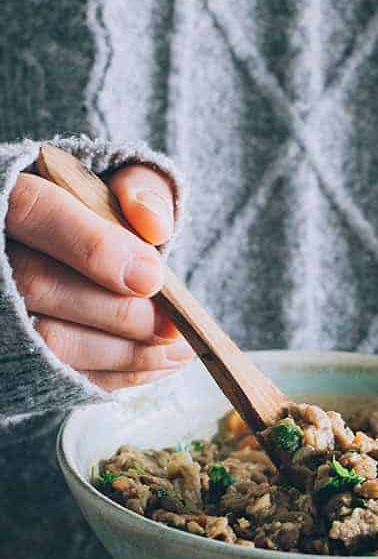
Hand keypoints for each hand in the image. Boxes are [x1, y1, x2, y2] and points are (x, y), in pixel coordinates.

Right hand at [7, 163, 193, 389]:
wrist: (68, 248)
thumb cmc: (95, 212)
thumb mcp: (119, 185)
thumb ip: (138, 189)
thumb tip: (155, 225)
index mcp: (4, 194)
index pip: (34, 210)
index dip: (94, 247)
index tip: (152, 276)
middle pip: (37, 286)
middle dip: (118, 313)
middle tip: (172, 325)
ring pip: (47, 340)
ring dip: (124, 352)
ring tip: (178, 349)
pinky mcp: (14, 352)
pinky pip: (59, 372)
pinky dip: (115, 373)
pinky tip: (156, 363)